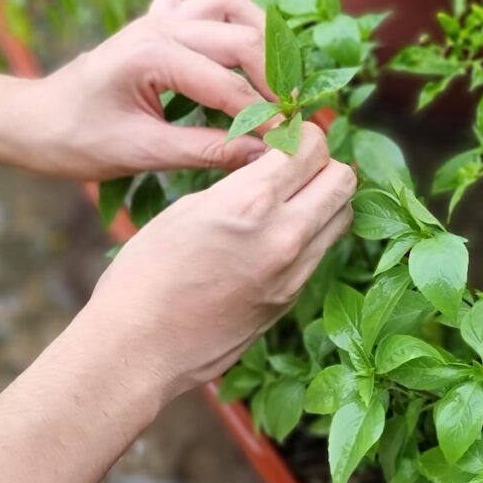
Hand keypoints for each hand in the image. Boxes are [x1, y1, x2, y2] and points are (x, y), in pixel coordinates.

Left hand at [9, 0, 275, 179]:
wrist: (32, 121)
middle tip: (294, 116)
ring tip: (275, 78)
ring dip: (259, 35)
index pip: (231, 87)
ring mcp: (156, 17)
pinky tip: (231, 42)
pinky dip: (223, 11)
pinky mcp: (153, 20)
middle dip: (275, 79)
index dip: (268, 118)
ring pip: (228, 2)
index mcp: (153, 56)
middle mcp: (159, 25)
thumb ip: (206, 151)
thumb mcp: (142, 153)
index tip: (294, 143)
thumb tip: (262, 155)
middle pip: (242, 38)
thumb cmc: (76, 141)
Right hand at [80, 123, 355, 398]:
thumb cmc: (144, 275)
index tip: (287, 136)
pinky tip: (279, 235)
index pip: (311, 147)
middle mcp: (284, 235)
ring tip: (293, 198)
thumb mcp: (184, 210)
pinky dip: (312, 234)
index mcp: (250, 202)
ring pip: (342, 217)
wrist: (139, 349)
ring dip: (325, 199)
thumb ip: (237, 186)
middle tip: (296, 164)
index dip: (302, 133)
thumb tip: (268, 170)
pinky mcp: (291, 299)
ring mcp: (293, 273)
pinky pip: (321, 252)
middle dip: (324, 163)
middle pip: (343, 179)